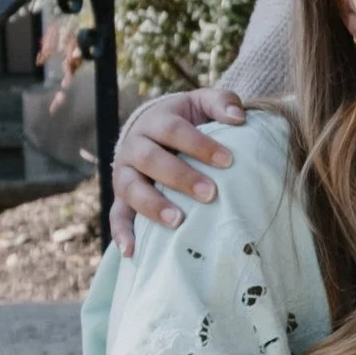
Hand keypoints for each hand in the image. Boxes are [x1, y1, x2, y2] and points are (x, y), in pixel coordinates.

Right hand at [110, 88, 248, 254]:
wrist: (154, 127)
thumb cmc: (188, 118)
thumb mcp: (203, 102)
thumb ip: (222, 102)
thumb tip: (239, 118)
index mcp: (156, 121)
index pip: (175, 131)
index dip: (201, 145)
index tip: (229, 160)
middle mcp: (134, 146)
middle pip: (152, 161)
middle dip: (181, 177)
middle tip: (210, 194)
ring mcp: (125, 173)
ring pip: (131, 189)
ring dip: (153, 206)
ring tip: (178, 221)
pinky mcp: (121, 196)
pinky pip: (116, 215)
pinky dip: (122, 233)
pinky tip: (133, 252)